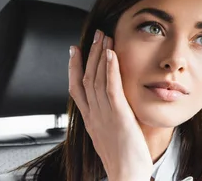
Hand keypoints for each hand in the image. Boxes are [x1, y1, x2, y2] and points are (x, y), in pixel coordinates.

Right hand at [69, 30, 152, 180]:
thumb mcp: (112, 135)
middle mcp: (94, 115)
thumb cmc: (126, 159)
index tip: (75, 50)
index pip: (78, 88)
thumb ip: (111, 119)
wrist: (127, 175)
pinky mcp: (119, 115)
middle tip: (95, 35)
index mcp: (92, 120)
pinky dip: (110, 70)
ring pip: (97, 79)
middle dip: (90, 54)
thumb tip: (116, 109)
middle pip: (86, 78)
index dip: (75, 67)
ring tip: (104, 38)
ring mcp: (105, 115)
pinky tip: (111, 55)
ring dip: (100, 56)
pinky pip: (112, 88)